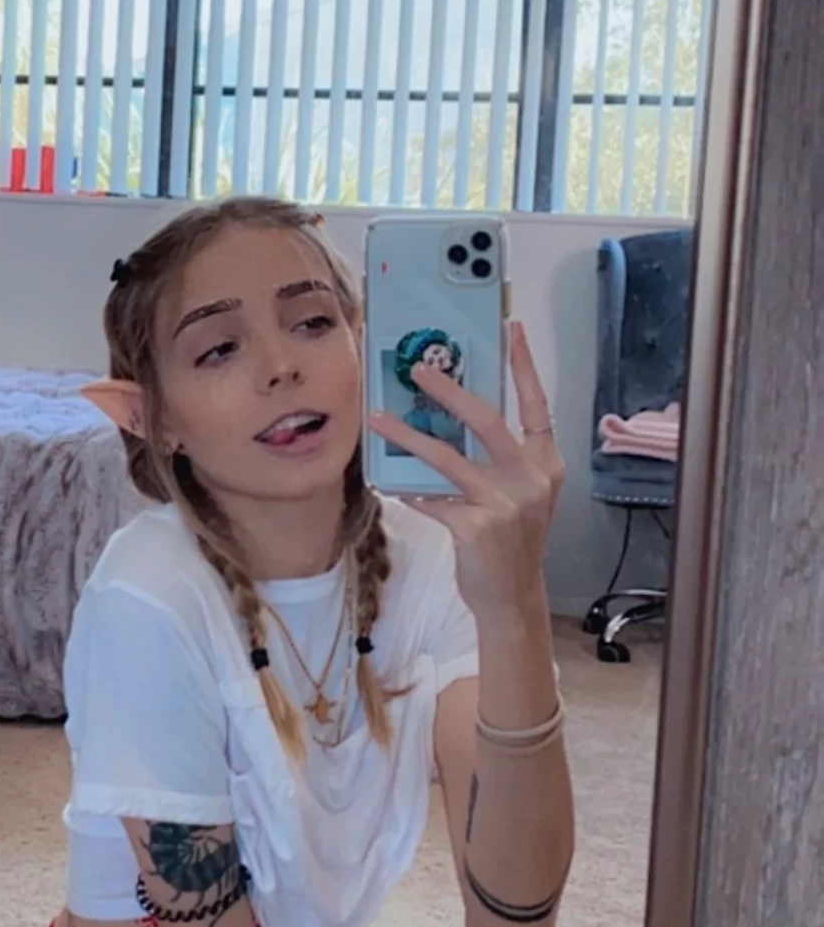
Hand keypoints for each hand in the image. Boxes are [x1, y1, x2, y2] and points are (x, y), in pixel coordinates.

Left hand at [367, 321, 565, 620]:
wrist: (514, 596)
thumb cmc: (511, 540)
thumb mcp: (521, 494)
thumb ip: (501, 459)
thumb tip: (453, 417)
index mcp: (546, 464)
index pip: (537, 405)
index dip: (525, 366)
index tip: (512, 330)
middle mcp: (531, 479)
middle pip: (488, 420)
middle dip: (449, 391)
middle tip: (418, 369)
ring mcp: (505, 504)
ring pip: (448, 457)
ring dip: (409, 436)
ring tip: (380, 418)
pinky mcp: (476, 528)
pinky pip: (431, 497)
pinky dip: (409, 488)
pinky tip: (390, 481)